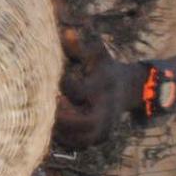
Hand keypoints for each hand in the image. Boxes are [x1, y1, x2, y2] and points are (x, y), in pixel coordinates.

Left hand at [54, 34, 142, 149]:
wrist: (129, 90)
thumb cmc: (106, 70)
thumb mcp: (96, 55)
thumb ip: (79, 47)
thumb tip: (65, 31)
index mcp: (102, 89)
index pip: (77, 91)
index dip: (62, 85)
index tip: (55, 81)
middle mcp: (104, 113)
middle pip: (77, 122)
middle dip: (58, 114)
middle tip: (47, 104)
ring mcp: (102, 130)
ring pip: (75, 138)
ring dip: (58, 128)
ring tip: (47, 115)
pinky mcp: (97, 140)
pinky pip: (75, 144)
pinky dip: (62, 137)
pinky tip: (53, 125)